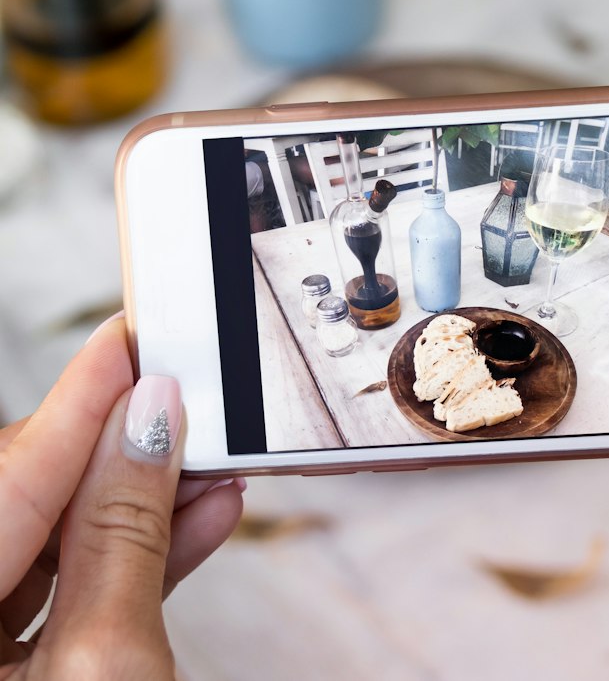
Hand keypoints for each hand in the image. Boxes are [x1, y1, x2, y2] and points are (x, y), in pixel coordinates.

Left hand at [1, 316, 243, 678]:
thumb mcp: (111, 666)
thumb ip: (124, 534)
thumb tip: (147, 421)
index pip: (4, 479)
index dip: (72, 406)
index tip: (126, 342)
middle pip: (19, 502)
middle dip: (107, 454)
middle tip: (177, 404)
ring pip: (45, 547)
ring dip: (132, 506)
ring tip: (208, 469)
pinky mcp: (16, 676)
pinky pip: (60, 597)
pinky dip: (126, 561)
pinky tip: (194, 522)